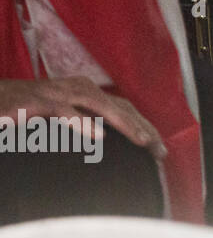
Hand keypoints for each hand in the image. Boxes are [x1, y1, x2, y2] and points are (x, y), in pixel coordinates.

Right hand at [0, 76, 164, 158]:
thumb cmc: (28, 110)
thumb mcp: (62, 116)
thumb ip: (85, 123)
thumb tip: (107, 144)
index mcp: (86, 91)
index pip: (124, 107)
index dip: (144, 125)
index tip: (160, 149)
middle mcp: (78, 88)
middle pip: (120, 106)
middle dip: (142, 127)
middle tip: (159, 150)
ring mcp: (60, 93)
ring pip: (101, 105)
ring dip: (124, 123)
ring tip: (141, 140)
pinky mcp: (39, 102)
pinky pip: (65, 111)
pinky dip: (82, 123)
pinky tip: (98, 136)